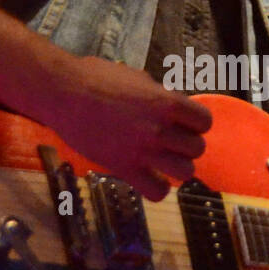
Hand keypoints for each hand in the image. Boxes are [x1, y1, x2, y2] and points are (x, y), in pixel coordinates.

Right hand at [44, 55, 211, 201]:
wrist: (64, 92)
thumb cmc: (96, 78)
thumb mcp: (136, 77)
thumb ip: (158, 94)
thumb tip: (169, 102)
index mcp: (166, 102)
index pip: (204, 122)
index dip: (196, 124)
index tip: (183, 125)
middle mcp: (160, 128)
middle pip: (197, 149)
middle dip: (186, 146)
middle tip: (170, 143)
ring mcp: (144, 150)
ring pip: (185, 172)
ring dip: (176, 168)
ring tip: (162, 162)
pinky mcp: (124, 168)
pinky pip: (157, 192)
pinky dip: (157, 189)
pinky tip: (148, 178)